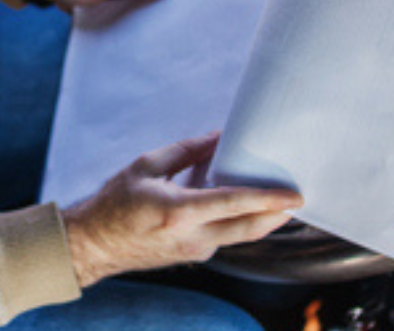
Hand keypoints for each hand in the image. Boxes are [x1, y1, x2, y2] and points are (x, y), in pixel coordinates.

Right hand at [60, 132, 302, 286]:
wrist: (94, 245)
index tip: (295, 196)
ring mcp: (194, 250)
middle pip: (248, 228)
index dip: (267, 200)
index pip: (234, 204)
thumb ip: (186, 152)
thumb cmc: (114, 204)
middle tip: (299, 200)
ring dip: (260, 218)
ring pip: (239, 235)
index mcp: (178, 211)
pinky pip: (224, 237)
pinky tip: (239, 204)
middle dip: (277, 215)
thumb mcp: (145, 167)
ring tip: (277, 199)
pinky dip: (237, 221)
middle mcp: (192, 237)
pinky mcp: (193, 255)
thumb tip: (217, 137)